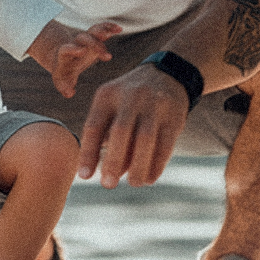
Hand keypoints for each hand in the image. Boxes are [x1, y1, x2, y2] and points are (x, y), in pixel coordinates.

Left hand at [48, 19, 122, 98]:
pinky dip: (109, 27)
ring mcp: (86, 39)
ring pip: (93, 31)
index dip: (73, 48)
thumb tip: (69, 93)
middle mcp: (76, 44)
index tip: (81, 51)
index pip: (67, 49)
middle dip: (95, 45)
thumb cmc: (64, 71)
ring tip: (115, 31)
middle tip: (107, 56)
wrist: (62, 56)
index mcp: (66, 54)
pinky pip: (102, 28)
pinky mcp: (94, 37)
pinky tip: (119, 28)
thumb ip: (65, 86)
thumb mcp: (62, 80)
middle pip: (83, 39)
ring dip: (103, 31)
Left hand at [75, 63, 192, 188]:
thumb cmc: (129, 102)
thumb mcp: (112, 107)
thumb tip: (104, 174)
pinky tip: (150, 178)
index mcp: (107, 95)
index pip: (94, 126)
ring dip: (138, 166)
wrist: (167, 75)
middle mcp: (130, 97)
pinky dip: (157, 164)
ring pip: (145, 139)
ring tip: (133, 183)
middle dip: (113, 161)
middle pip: (120, 132)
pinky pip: (165, 144)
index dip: (89, 153)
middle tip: (108, 185)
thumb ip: (105, 136)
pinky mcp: (174, 115)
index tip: (85, 177)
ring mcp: (154, 105)